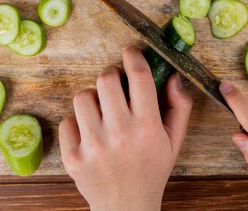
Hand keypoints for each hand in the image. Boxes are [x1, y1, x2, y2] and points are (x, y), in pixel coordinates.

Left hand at [59, 45, 192, 210]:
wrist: (126, 208)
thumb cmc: (152, 171)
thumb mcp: (174, 140)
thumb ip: (179, 107)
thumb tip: (173, 77)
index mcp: (147, 126)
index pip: (138, 76)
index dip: (133, 56)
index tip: (130, 52)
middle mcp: (119, 133)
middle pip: (106, 79)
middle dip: (111, 76)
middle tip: (116, 86)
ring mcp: (93, 145)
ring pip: (83, 97)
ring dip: (93, 99)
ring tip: (102, 111)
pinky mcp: (72, 156)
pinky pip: (67, 120)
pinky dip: (77, 122)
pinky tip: (90, 132)